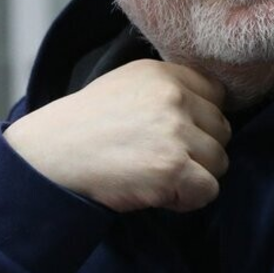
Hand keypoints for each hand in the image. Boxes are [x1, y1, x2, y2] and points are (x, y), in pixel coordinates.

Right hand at [3, 59, 229, 212]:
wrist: (50, 155)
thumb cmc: (87, 125)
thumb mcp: (127, 84)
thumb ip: (169, 88)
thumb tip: (209, 108)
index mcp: (164, 73)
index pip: (218, 95)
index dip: (201, 120)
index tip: (178, 133)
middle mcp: (173, 97)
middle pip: (222, 130)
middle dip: (200, 149)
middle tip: (162, 159)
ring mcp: (175, 132)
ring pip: (219, 162)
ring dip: (195, 176)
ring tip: (157, 175)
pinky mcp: (172, 168)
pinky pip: (209, 190)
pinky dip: (187, 199)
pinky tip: (159, 193)